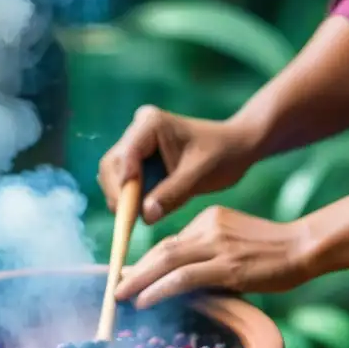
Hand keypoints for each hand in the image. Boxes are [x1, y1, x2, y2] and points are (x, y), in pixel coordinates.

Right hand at [97, 105, 258, 224]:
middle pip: (112, 166)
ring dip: (124, 199)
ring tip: (142, 217)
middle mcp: (138, 129)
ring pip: (114, 176)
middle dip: (119, 196)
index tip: (129, 215)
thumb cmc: (223, 155)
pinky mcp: (140, 158)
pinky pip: (125, 182)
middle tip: (131, 223)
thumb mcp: (199, 176)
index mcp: (150, 124)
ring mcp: (137, 143)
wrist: (236, 147)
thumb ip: (172, 194)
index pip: (124, 158)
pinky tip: (146, 210)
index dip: (122, 188)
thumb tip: (145, 216)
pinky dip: (132, 199)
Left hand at [115, 206, 314, 308]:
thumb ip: (210, 254)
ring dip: (139, 280)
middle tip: (114, 288)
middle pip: (162, 249)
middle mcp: (209, 228)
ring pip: (167, 261)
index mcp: (210, 219)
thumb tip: (182, 281)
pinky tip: (145, 300)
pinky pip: (184, 277)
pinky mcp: (228, 266)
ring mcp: (218, 245)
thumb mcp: (236, 243)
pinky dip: (159, 289)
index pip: (171, 243)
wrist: (305, 246)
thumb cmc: (275, 252)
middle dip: (135, 271)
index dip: (146, 263)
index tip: (130, 278)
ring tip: (120, 296)